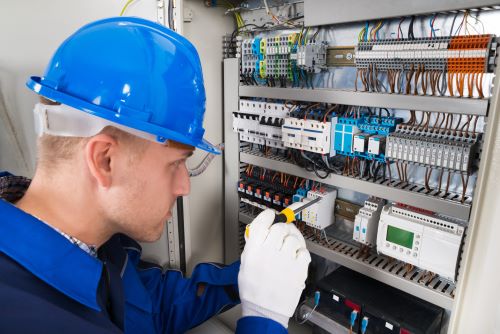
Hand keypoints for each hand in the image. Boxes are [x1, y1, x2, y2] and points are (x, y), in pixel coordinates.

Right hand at [238, 209, 310, 327]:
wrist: (265, 310)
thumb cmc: (254, 290)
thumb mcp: (245, 263)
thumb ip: (254, 245)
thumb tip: (263, 230)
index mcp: (254, 250)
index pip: (262, 222)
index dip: (268, 216)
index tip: (272, 216)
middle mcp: (269, 252)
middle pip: (280, 227)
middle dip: (281, 230)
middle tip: (281, 236)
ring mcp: (285, 260)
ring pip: (293, 238)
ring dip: (292, 242)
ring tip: (288, 252)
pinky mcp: (299, 269)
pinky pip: (304, 251)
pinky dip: (301, 254)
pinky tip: (295, 260)